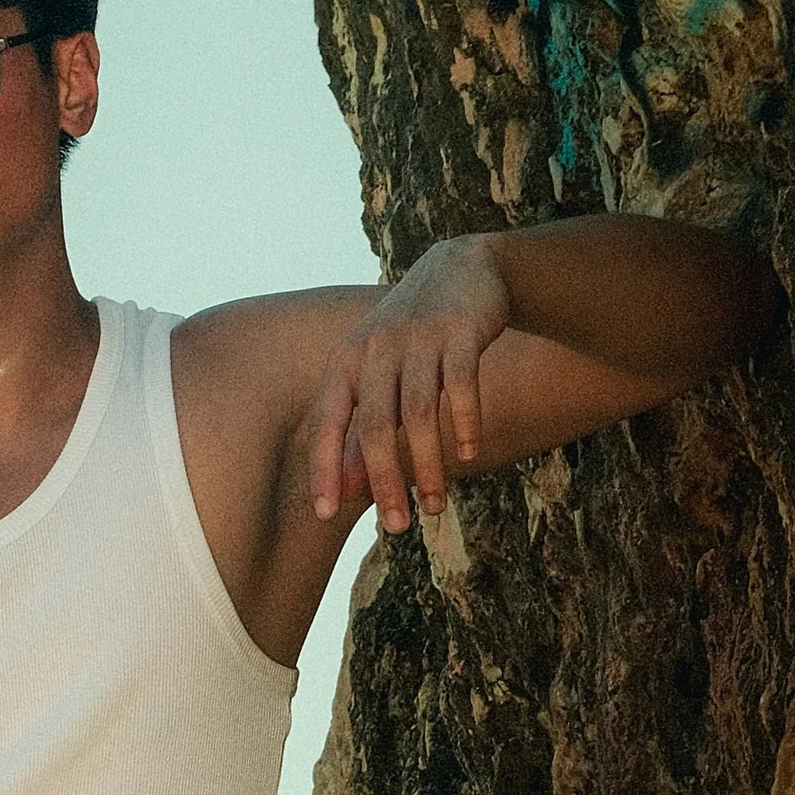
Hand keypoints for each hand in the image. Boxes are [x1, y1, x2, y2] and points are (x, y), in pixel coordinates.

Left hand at [308, 236, 509, 529]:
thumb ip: (361, 430)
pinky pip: (460, 384)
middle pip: (377, 427)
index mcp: (346, 362)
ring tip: (435, 505)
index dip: (325, 468)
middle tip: (397, 526)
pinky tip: (469, 453)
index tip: (325, 514)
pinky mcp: (460, 331)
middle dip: (385, 482)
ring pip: (419, 414)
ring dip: (429, 466)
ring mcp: (418, 338)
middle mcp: (376, 349)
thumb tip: (345, 490)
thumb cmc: (412, 337)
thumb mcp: (377, 377)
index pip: (328, 422)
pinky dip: (465, 421)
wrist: (463, 268)